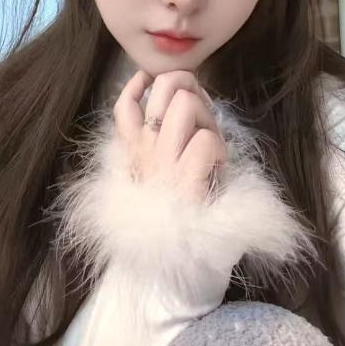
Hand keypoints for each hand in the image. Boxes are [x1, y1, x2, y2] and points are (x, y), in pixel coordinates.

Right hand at [113, 70, 227, 202]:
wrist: (178, 265)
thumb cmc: (179, 215)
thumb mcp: (160, 173)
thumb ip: (164, 139)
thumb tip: (185, 100)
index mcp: (134, 152)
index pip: (125, 104)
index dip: (142, 82)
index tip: (154, 80)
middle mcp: (144, 152)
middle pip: (164, 87)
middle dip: (189, 88)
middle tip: (199, 111)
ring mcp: (163, 163)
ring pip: (186, 103)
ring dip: (206, 115)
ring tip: (210, 138)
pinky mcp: (185, 179)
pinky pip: (206, 139)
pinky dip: (219, 148)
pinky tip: (217, 166)